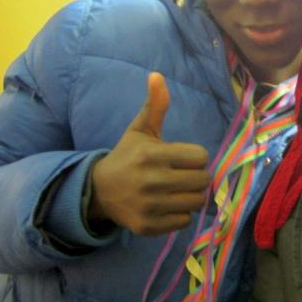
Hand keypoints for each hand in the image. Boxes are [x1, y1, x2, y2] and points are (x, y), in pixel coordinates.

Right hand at [88, 72, 210, 235]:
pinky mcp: (148, 226)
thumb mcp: (140, 129)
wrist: (99, 191)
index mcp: (152, 155)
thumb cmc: (127, 156)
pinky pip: (185, 222)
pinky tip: (166, 206)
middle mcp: (151, 181)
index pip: (200, 157)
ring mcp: (149, 206)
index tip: (182, 158)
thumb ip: (155, 105)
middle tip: (182, 176)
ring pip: (196, 202)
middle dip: (196, 177)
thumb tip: (157, 75)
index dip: (194, 157)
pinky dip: (180, 215)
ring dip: (191, 196)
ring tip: (177, 190)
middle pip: (203, 181)